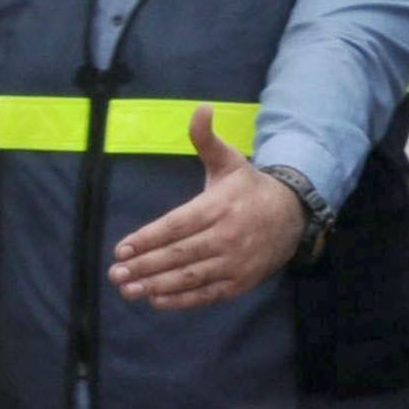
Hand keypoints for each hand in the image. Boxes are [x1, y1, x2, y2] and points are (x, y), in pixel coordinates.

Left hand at [107, 112, 305, 310]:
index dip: (147, 239)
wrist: (293, 215)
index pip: (176, 226)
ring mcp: (235, 262)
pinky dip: (182, 300)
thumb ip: (207, 139)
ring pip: (191, 277)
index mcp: (218, 207)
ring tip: (128, 290)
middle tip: (115, 274)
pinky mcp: (241, 282)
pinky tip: (156, 300)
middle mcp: (226, 236)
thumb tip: (201, 108)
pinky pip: (208, 294)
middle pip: (179, 254)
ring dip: (157, 286)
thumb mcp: (229, 160)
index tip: (121, 249)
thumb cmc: (249, 187)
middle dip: (145, 266)